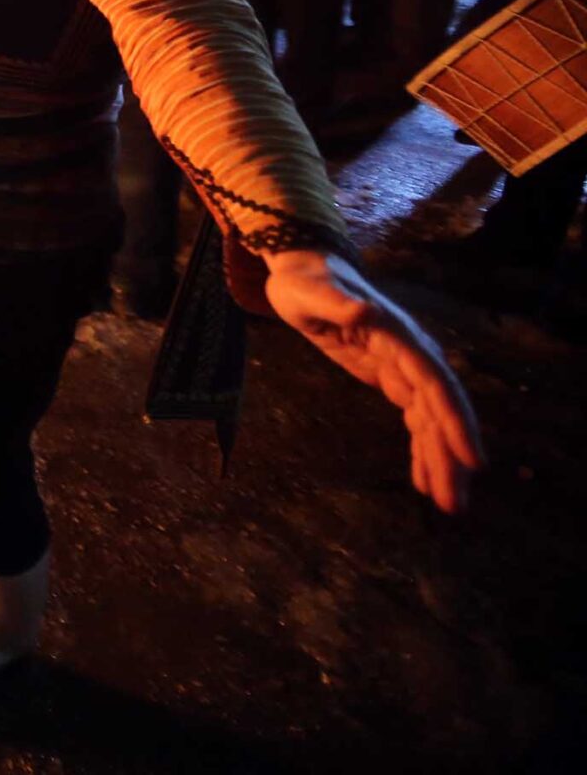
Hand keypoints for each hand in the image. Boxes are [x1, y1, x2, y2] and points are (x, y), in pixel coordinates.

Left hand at [264, 249, 482, 513]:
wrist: (304, 270)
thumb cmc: (305, 280)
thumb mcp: (310, 290)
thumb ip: (336, 301)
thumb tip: (364, 308)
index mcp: (396, 335)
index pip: (433, 382)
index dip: (454, 421)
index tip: (472, 459)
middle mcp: (410, 353)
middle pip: (439, 410)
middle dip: (452, 455)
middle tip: (457, 504)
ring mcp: (403, 367)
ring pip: (430, 421)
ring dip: (441, 461)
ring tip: (448, 505)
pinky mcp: (390, 377)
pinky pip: (414, 418)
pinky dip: (422, 449)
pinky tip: (425, 482)